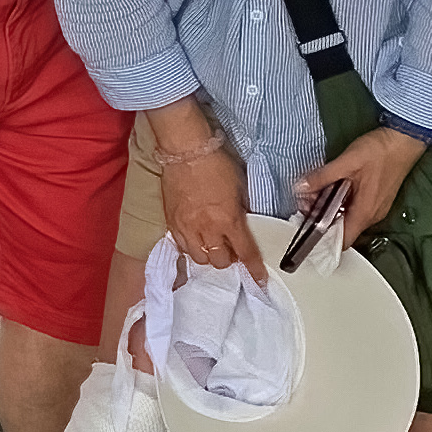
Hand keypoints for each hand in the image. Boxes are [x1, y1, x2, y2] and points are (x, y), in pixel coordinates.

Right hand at [156, 139, 265, 276]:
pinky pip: (182, 246)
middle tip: (231, 247)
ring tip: (212, 243)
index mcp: (228, 219)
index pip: (244, 252)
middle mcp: (207, 229)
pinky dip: (191, 247)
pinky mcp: (171, 223)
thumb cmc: (216, 164)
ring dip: (208, 255)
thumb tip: (242, 223)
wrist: (185, 151)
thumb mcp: (239, 186)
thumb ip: (240, 210)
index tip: (260, 280)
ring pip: (199, 258)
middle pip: (219, 262)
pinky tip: (195, 237)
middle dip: (228, 258)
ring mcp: (186, 228)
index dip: (254, 269)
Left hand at [302, 124, 429, 242]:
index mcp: (365, 212)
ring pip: (348, 217)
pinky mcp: (377, 199)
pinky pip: (356, 208)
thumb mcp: (346, 162)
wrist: (404, 139)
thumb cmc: (379, 151)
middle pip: (343, 228)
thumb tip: (300, 188)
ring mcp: (376, 208)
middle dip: (321, 218)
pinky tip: (332, 187)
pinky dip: (342, 202)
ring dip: (331, 208)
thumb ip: (322, 177)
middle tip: (305, 200)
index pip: (342, 241)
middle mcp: (372, 215)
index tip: (304, 225)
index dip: (322, 239)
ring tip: (315, 192)